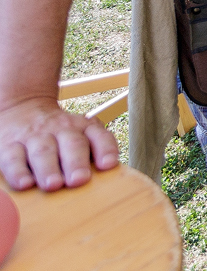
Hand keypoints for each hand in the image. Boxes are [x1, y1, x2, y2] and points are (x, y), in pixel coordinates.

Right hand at [0, 98, 118, 190]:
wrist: (23, 108)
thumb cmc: (59, 133)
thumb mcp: (81, 133)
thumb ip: (95, 150)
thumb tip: (108, 175)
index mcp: (83, 127)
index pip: (99, 136)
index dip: (106, 149)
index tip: (109, 165)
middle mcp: (61, 129)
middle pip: (72, 144)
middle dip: (76, 163)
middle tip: (79, 180)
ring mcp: (35, 136)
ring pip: (43, 151)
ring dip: (49, 169)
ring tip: (54, 185)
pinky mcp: (9, 145)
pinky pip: (13, 158)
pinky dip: (18, 172)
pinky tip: (25, 184)